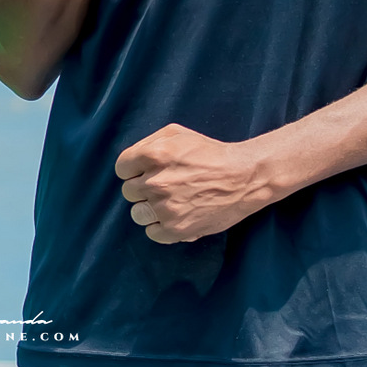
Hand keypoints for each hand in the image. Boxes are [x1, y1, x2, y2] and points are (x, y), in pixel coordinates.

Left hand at [116, 123, 277, 244]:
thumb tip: (130, 162)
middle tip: (164, 186)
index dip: (133, 170)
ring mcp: (166, 208)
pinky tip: (175, 216)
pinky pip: (152, 233)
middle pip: (129, 192)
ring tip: (170, 202)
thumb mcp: (177, 133)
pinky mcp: (176, 228)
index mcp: (154, 155)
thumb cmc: (210, 153)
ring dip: (149, 209)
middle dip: (143, 188)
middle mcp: (156, 182)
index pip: (122, 168)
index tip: (146, 172)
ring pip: (137, 214)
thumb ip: (148, 143)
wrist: (244, 178)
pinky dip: (161, 227)